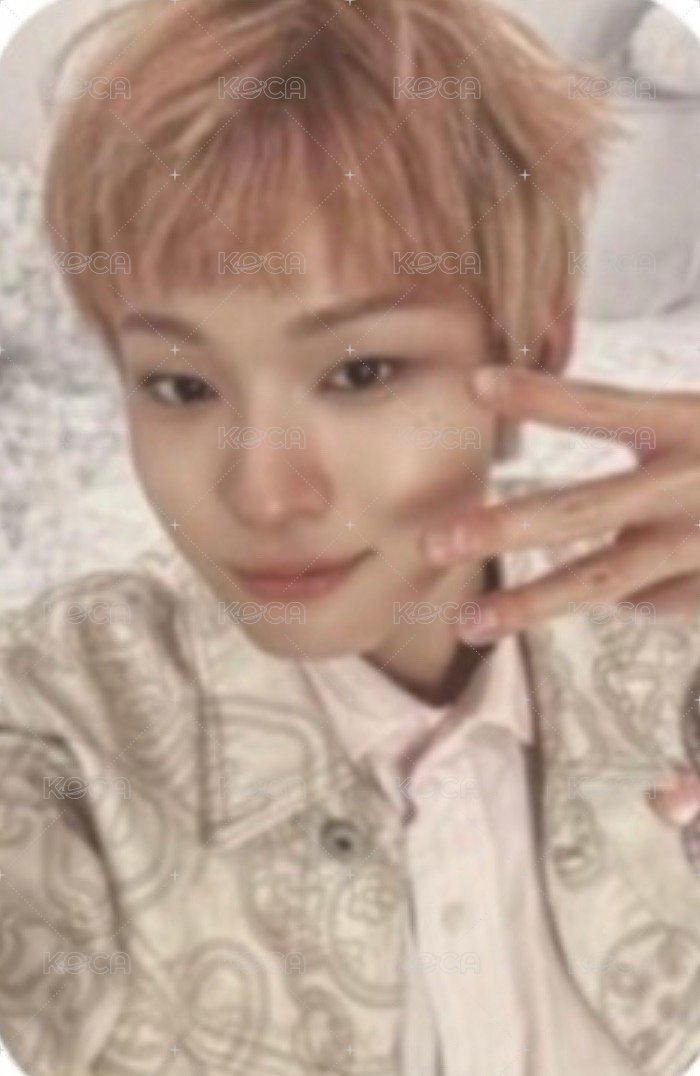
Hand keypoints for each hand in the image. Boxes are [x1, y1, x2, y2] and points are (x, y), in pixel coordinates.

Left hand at [422, 363, 699, 643]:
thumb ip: (656, 425)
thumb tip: (569, 451)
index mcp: (690, 424)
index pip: (602, 408)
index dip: (540, 397)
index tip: (474, 384)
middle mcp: (691, 486)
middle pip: (581, 510)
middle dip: (504, 529)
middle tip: (435, 543)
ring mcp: (698, 546)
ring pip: (600, 580)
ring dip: (527, 605)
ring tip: (466, 624)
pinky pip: (646, 599)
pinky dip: (629, 595)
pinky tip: (628, 592)